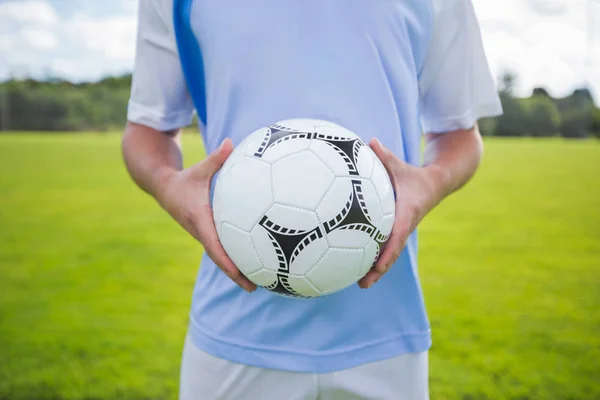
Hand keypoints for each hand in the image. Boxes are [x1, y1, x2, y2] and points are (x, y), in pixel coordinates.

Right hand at [155, 139, 256, 291]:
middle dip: (235, 274)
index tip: (240, 273)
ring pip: (220, 257)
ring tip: (258, 283)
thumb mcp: (198, 169)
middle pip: (219, 258)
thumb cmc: (184, 178)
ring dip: (235, 271)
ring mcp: (203, 235)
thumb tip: (231, 142)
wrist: (163, 189)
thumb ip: (216, 158)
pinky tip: (253, 263)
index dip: (227, 260)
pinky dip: (234, 259)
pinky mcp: (206, 234)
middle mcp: (201, 231)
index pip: (214, 244)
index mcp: (199, 219)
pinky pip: (221, 249)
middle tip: (254, 287)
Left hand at [358, 138, 447, 288]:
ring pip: (389, 254)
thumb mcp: (400, 165)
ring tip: (360, 284)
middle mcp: (404, 226)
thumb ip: (385, 156)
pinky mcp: (397, 232)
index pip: (396, 236)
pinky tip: (357, 267)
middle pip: (392, 253)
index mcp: (406, 213)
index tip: (378, 265)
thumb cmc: (414, 174)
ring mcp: (401, 231)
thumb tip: (370, 141)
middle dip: (379, 270)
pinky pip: (386, 247)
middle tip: (364, 284)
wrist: (436, 183)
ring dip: (377, 269)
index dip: (387, 251)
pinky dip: (375, 259)